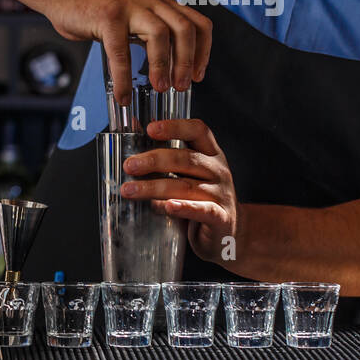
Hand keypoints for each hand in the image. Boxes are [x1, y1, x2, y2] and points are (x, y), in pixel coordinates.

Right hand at [46, 0, 211, 101]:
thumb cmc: (102, 12)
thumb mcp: (137, 19)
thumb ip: (155, 36)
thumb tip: (173, 69)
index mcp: (163, 5)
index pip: (199, 24)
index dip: (204, 52)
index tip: (198, 76)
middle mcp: (151, 3)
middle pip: (185, 28)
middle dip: (187, 61)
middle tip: (182, 86)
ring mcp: (130, 7)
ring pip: (159, 34)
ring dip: (162, 66)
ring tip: (160, 88)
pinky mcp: (107, 16)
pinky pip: (120, 51)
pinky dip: (123, 77)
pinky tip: (123, 95)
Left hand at [121, 119, 237, 263]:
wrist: (229, 233)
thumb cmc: (202, 199)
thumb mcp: (188, 175)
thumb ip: (165, 157)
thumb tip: (133, 132)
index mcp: (211, 154)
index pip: (197, 131)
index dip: (175, 127)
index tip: (150, 129)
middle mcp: (218, 170)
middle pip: (186, 159)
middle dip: (154, 160)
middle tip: (129, 165)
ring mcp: (221, 194)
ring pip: (185, 186)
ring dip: (154, 187)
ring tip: (130, 190)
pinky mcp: (221, 217)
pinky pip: (202, 210)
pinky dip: (184, 207)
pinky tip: (167, 206)